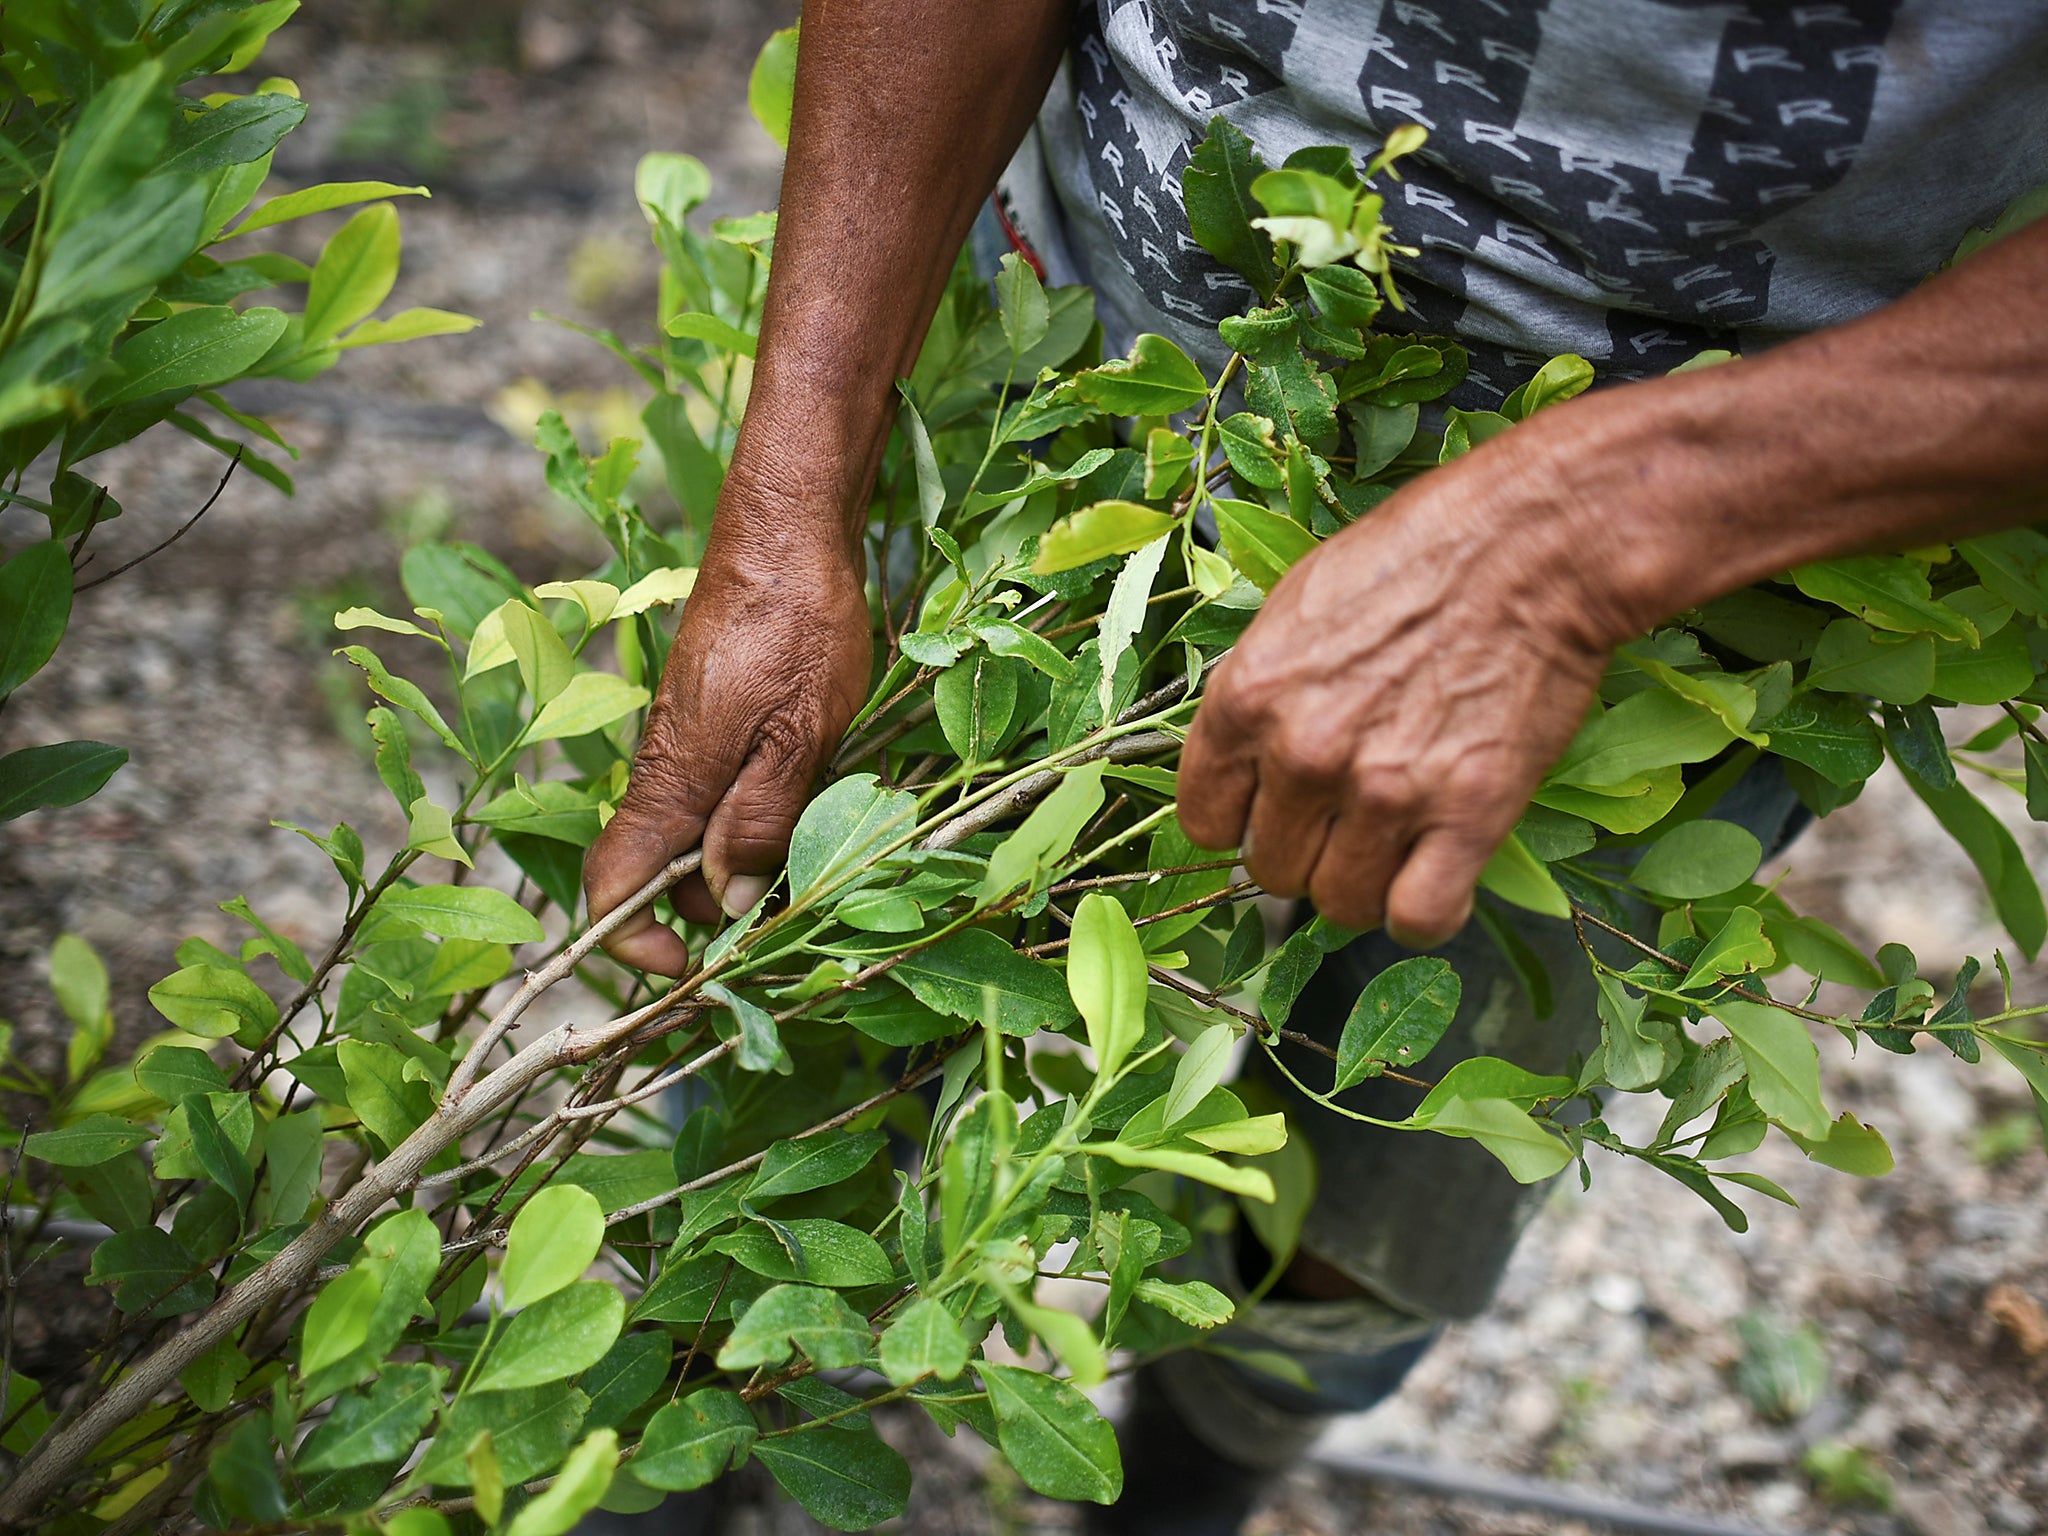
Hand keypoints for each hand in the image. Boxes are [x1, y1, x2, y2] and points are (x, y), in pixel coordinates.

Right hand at [584, 489, 871, 975]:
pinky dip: (753, 818)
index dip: (636, 943)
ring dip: (743, 862)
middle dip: (712, 910)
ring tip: (815, 848)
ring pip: (696, 836)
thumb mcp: (801, 739)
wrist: (788, 535)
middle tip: (792, 908)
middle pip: (662, 875)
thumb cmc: (799, 628)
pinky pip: (717, 795)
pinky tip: (808, 800)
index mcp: (671, 781)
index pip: (612, 887)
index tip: (693, 968)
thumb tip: (726, 905)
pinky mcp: (711, 725)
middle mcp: (663, 770)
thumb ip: (761, 824)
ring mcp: (685, 746)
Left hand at [1178, 432, 1624, 945]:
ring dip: (1363, 883)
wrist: (1533, 544)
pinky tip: (1435, 874)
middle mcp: (1303, 755)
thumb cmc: (1415, 557)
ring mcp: (1385, 793)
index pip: (1204, 820)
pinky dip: (1423, 911)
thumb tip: (1245, 766)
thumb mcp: (1296, 607)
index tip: (1272, 811)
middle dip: (1306, 851)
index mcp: (1246, 699)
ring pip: (1339, 904)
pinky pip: (1418, 918)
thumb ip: (1259, 696)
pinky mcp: (1467, 817)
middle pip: (1271, 870)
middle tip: (1349, 816)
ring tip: (1395, 841)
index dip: (1240, 822)